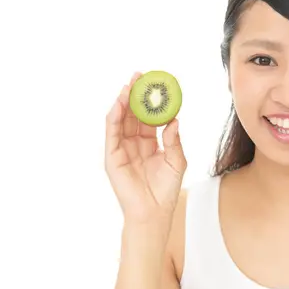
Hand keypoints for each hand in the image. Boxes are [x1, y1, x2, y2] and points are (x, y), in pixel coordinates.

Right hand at [104, 72, 187, 224]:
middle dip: (136, 94)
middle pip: (133, 114)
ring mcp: (122, 149)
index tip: (157, 83)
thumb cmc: (167, 189)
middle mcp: (134, 143)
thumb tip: (175, 119)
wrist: (154, 212)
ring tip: (129, 85)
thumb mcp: (176, 161)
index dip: (152, 100)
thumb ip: (174, 140)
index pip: (149, 116)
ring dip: (124, 102)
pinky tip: (119, 105)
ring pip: (121, 120)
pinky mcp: (113, 157)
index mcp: (150, 143)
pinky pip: (112, 134)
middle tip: (140, 76)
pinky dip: (114, 118)